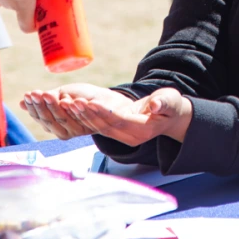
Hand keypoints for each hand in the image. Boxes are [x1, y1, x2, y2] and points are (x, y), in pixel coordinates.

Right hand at [22, 84, 130, 139]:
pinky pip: (89, 118)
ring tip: (53, 94)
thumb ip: (46, 101)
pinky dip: (83, 109)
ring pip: (67, 120)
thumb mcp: (62, 97)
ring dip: (59, 107)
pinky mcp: (98, 124)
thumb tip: (22, 102)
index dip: (35, 107)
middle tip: (38, 93)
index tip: (29, 95)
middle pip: (53, 120)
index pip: (42, 118)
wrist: (110, 103)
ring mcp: (82, 129)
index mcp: (57, 127)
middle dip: (44, 106)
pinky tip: (77, 100)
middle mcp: (68, 132)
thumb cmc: (84, 99)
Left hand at [66, 87, 192, 145]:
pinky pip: (97, 126)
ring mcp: (122, 137)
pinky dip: (83, 117)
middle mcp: (131, 137)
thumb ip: (164, 103)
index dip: (104, 112)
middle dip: (86, 114)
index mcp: (143, 130)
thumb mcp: (172, 101)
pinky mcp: (116, 133)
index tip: (89, 102)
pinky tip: (71, 108)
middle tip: (70, 102)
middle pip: (105, 126)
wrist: (169, 117)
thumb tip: (155, 105)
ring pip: (98, 127)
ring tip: (66, 103)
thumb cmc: (171, 106)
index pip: (119, 121)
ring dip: (81, 116)